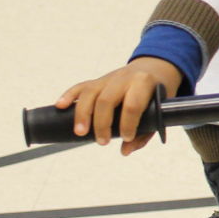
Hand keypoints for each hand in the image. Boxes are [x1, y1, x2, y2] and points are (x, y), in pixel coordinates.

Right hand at [55, 57, 181, 154]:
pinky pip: (80, 86)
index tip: (127, 138)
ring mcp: (109, 78)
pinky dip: (69, 96)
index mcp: (143, 83)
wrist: (154, 67)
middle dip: (101, 124)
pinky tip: (60, 106)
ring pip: (90, 93)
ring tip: (80, 133)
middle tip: (102, 142)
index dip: (128, 124)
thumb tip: (126, 150)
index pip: (132, 105)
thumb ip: (145, 132)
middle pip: (106, 100)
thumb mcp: (159, 109)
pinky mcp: (98, 81)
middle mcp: (124, 78)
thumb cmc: (156, 92)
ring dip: (82, 114)